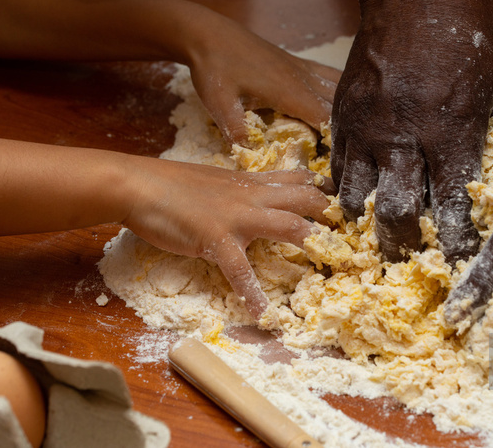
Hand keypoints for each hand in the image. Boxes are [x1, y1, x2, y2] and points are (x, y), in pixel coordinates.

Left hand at [0, 0, 340, 145]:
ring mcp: (301, 68)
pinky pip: (329, 76)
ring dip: (350, 109)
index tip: (346, 162)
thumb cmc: (214, 68)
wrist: (208, 33)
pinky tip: (350, 100)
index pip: (324, 119)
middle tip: (362, 153)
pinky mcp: (297, 63)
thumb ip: (234, 127)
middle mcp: (301, 79)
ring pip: (338, 88)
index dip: (338, 141)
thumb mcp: (218, 101)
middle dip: (350, 129)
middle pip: (337, 105)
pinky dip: (342, 90)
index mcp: (288, 91)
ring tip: (364, 131)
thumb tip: (250, 155)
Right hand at [0, 136, 330, 323]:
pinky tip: (263, 313)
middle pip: (306, 197)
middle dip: (333, 215)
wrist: (138, 184)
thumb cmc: (173, 183)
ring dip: (311, 243)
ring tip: (330, 267)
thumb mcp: (217, 179)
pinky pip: (241, 270)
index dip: (325, 190)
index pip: (300, 178)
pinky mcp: (216, 238)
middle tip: (353, 238)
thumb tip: (264, 192)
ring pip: (288, 224)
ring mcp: (237, 216)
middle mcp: (253, 196)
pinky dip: (252, 293)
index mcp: (252, 182)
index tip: (346, 205)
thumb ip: (244, 187)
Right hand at [331, 0, 492, 261]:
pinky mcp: (343, 116)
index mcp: (450, 130)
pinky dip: (347, 192)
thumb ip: (487, 134)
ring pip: (357, 199)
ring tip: (380, 237)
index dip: (455, 244)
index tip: (459, 265)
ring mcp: (366, 127)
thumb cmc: (464, 30)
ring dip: (370, 225)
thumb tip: (490, 172)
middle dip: (407, 247)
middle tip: (413, 260)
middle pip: (397, 214)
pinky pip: (337, 169)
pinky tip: (359, 200)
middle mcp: (404, 136)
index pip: (452, 207)